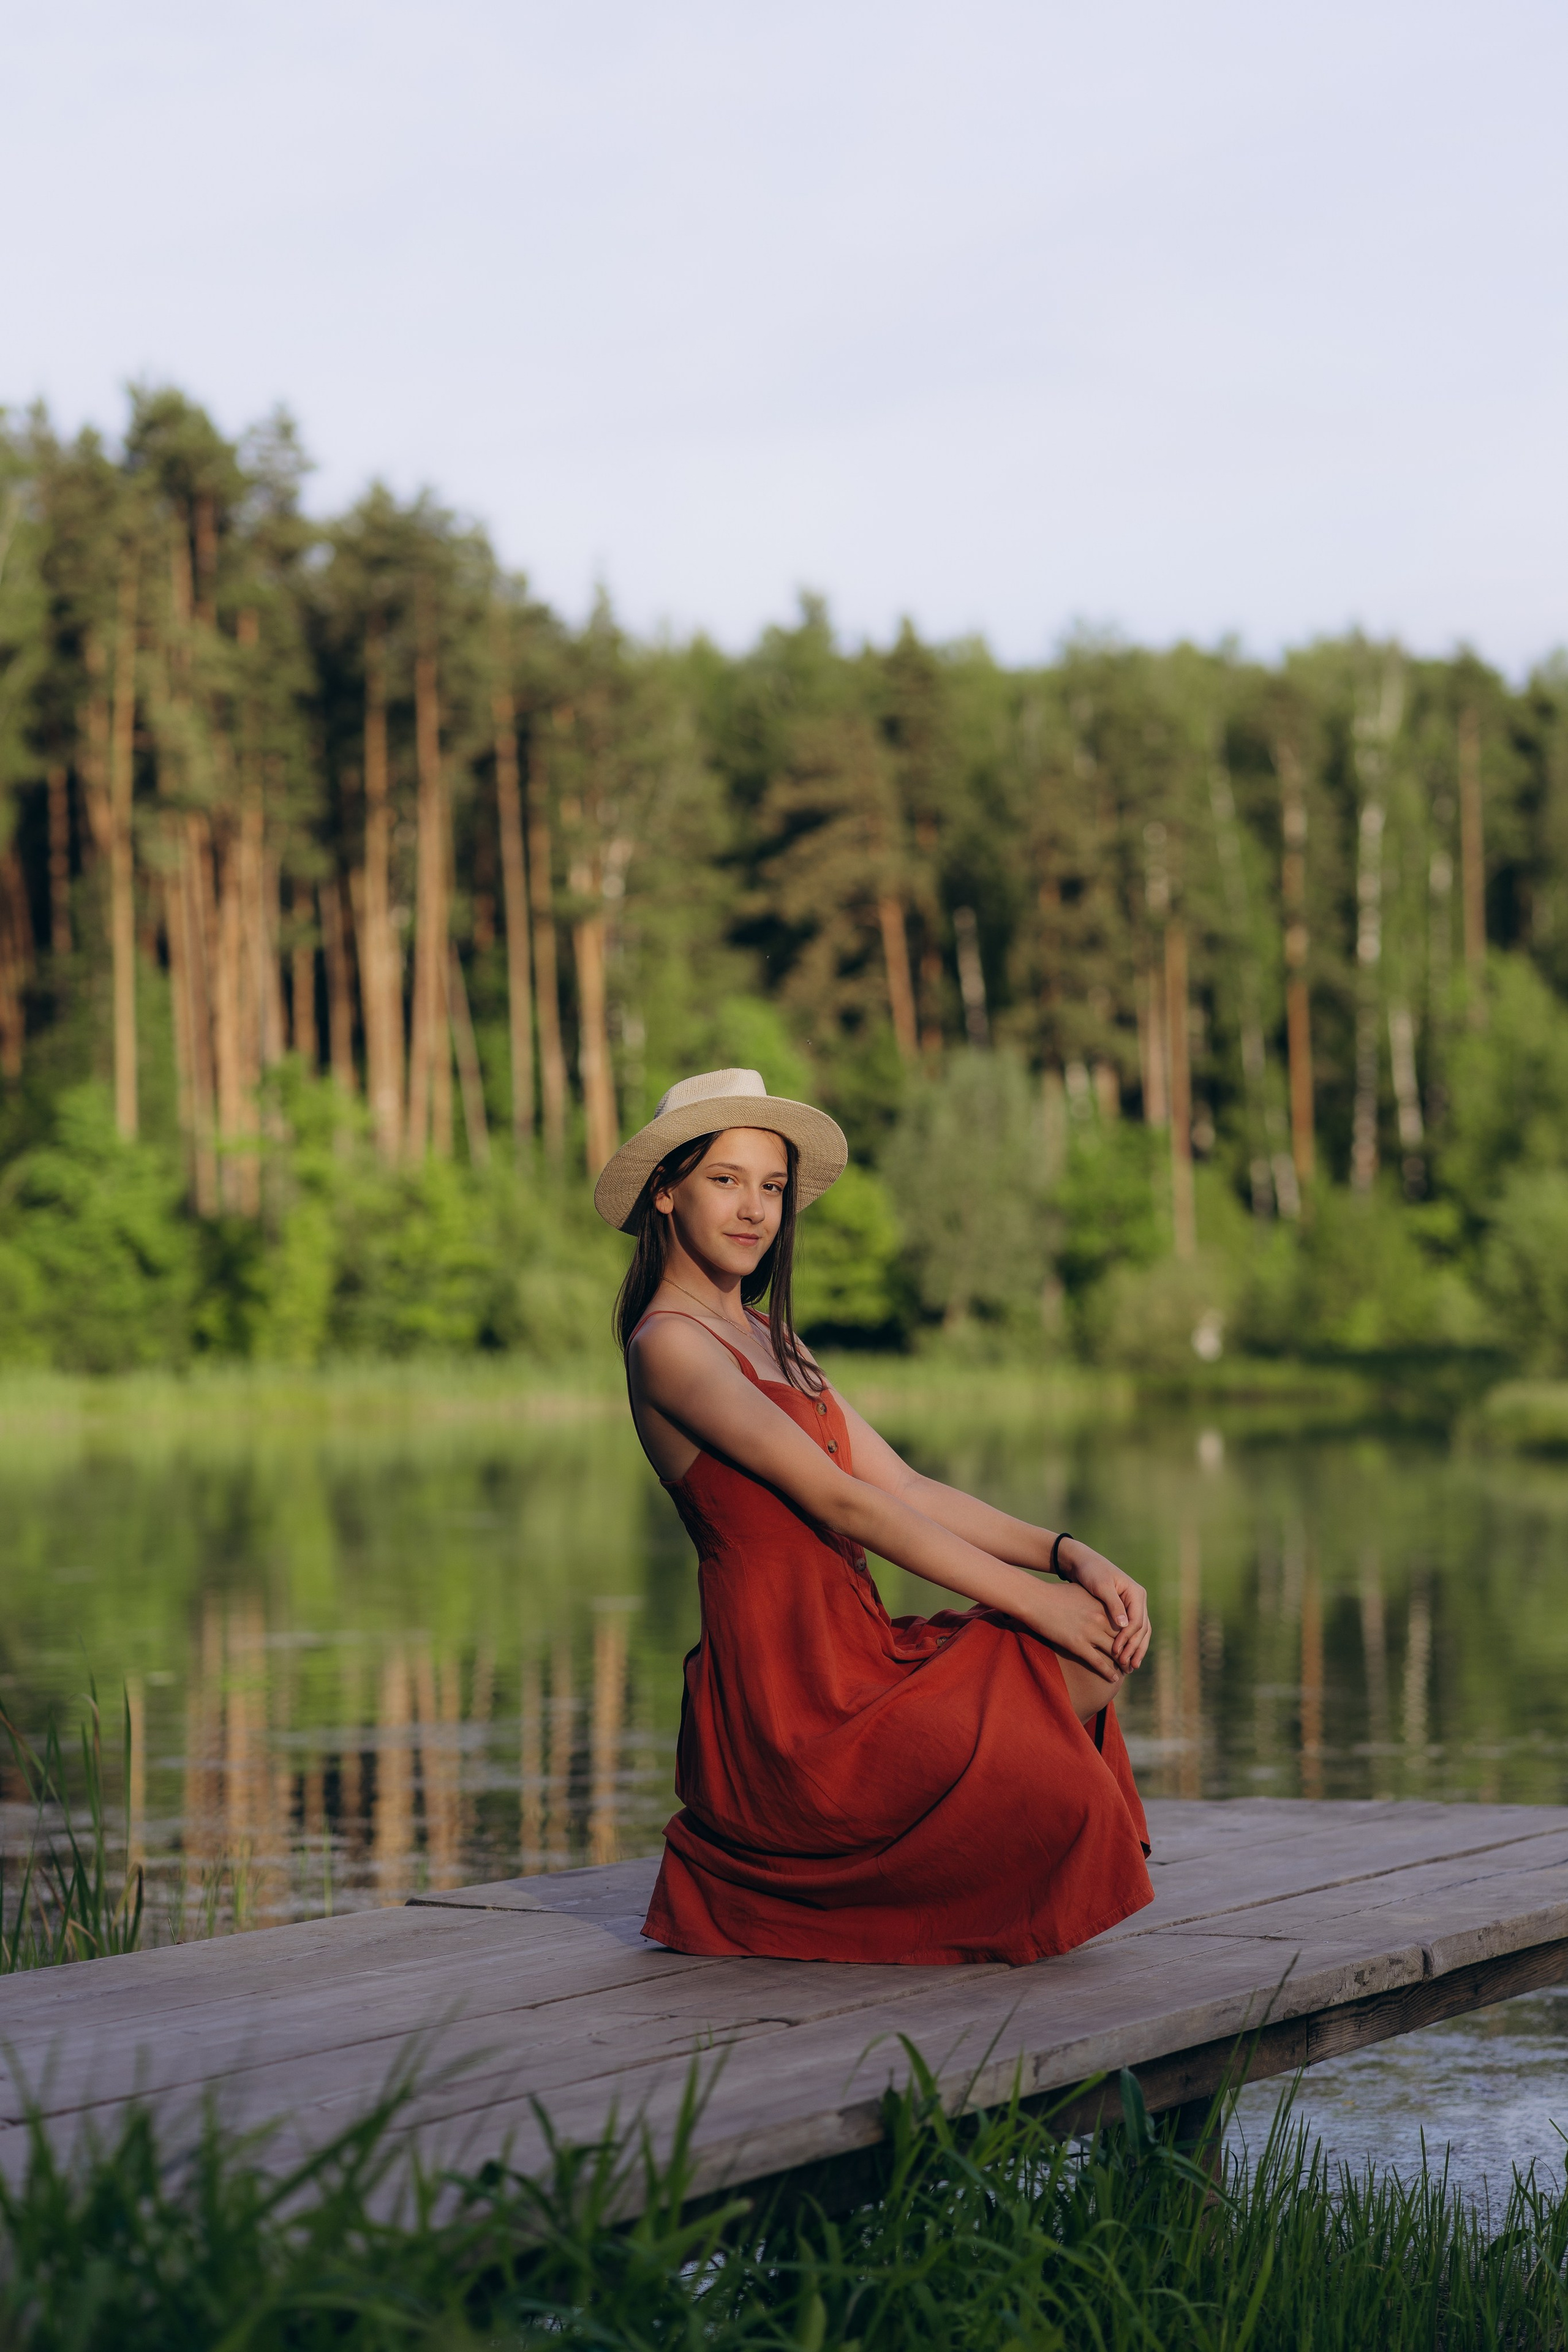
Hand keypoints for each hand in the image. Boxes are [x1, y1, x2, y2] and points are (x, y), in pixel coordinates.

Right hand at [1025, 1578, 1128, 1683]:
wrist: (1035, 1599)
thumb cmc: (1055, 1594)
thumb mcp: (1081, 1593)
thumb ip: (1095, 1600)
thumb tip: (1102, 1603)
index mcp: (1102, 1605)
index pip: (1125, 1623)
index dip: (1132, 1635)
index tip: (1135, 1643)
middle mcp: (1100, 1618)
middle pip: (1124, 1639)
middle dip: (1131, 1651)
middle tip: (1135, 1660)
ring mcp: (1089, 1632)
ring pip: (1115, 1652)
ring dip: (1124, 1664)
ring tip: (1127, 1671)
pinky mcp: (1077, 1644)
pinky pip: (1098, 1662)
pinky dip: (1108, 1672)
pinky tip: (1113, 1678)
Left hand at [1060, 1540, 1150, 1671]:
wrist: (1083, 1562)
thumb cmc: (1090, 1571)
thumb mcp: (1101, 1586)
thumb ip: (1113, 1605)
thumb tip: (1125, 1625)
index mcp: (1136, 1593)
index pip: (1137, 1621)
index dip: (1128, 1638)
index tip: (1117, 1651)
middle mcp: (1138, 1600)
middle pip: (1142, 1629)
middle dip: (1135, 1648)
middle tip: (1126, 1665)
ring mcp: (1133, 1606)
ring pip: (1141, 1632)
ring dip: (1136, 1649)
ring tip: (1130, 1666)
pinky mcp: (1125, 1611)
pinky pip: (1132, 1630)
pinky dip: (1131, 1643)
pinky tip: (1126, 1656)